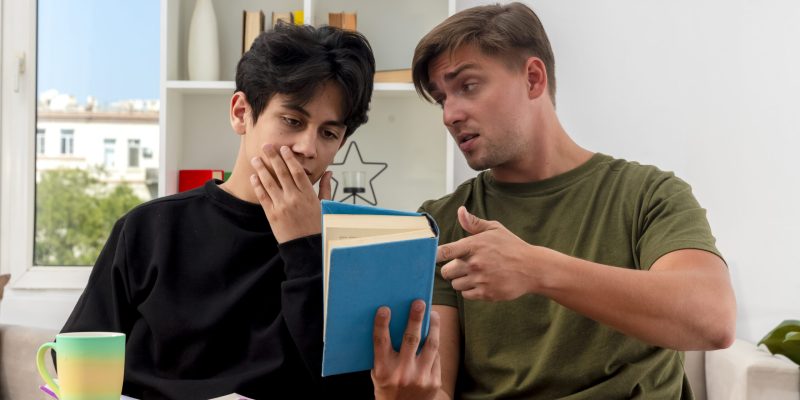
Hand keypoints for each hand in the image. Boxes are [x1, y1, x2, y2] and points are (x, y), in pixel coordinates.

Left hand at [250, 144, 331, 242]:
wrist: (306, 247)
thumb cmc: (317, 226)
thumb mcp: (325, 205)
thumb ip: (326, 187)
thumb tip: (329, 172)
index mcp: (308, 195)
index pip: (297, 172)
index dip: (289, 159)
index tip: (284, 149)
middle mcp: (294, 198)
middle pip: (282, 173)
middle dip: (273, 158)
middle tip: (266, 146)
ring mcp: (282, 206)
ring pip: (269, 183)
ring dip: (261, 169)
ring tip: (256, 159)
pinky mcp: (272, 215)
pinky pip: (263, 197)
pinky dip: (258, 186)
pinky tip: (254, 177)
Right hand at [372, 300, 440, 399]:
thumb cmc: (388, 388)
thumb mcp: (378, 373)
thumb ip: (383, 353)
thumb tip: (392, 323)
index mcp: (383, 370)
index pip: (381, 342)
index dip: (382, 324)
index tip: (385, 309)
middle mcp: (402, 373)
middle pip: (410, 339)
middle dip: (415, 318)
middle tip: (419, 303)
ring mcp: (420, 378)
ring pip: (430, 345)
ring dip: (433, 326)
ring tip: (433, 314)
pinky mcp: (434, 382)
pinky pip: (436, 357)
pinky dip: (434, 344)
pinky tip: (433, 334)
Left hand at [437, 206, 563, 300]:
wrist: (532, 268)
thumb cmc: (511, 246)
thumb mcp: (495, 229)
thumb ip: (474, 223)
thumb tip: (460, 211)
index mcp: (474, 245)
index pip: (445, 251)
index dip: (434, 255)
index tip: (431, 257)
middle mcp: (475, 263)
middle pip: (446, 272)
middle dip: (451, 269)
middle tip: (463, 266)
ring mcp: (480, 279)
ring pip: (455, 284)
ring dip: (461, 280)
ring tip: (475, 274)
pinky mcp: (486, 293)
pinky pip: (466, 294)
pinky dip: (470, 290)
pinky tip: (481, 283)